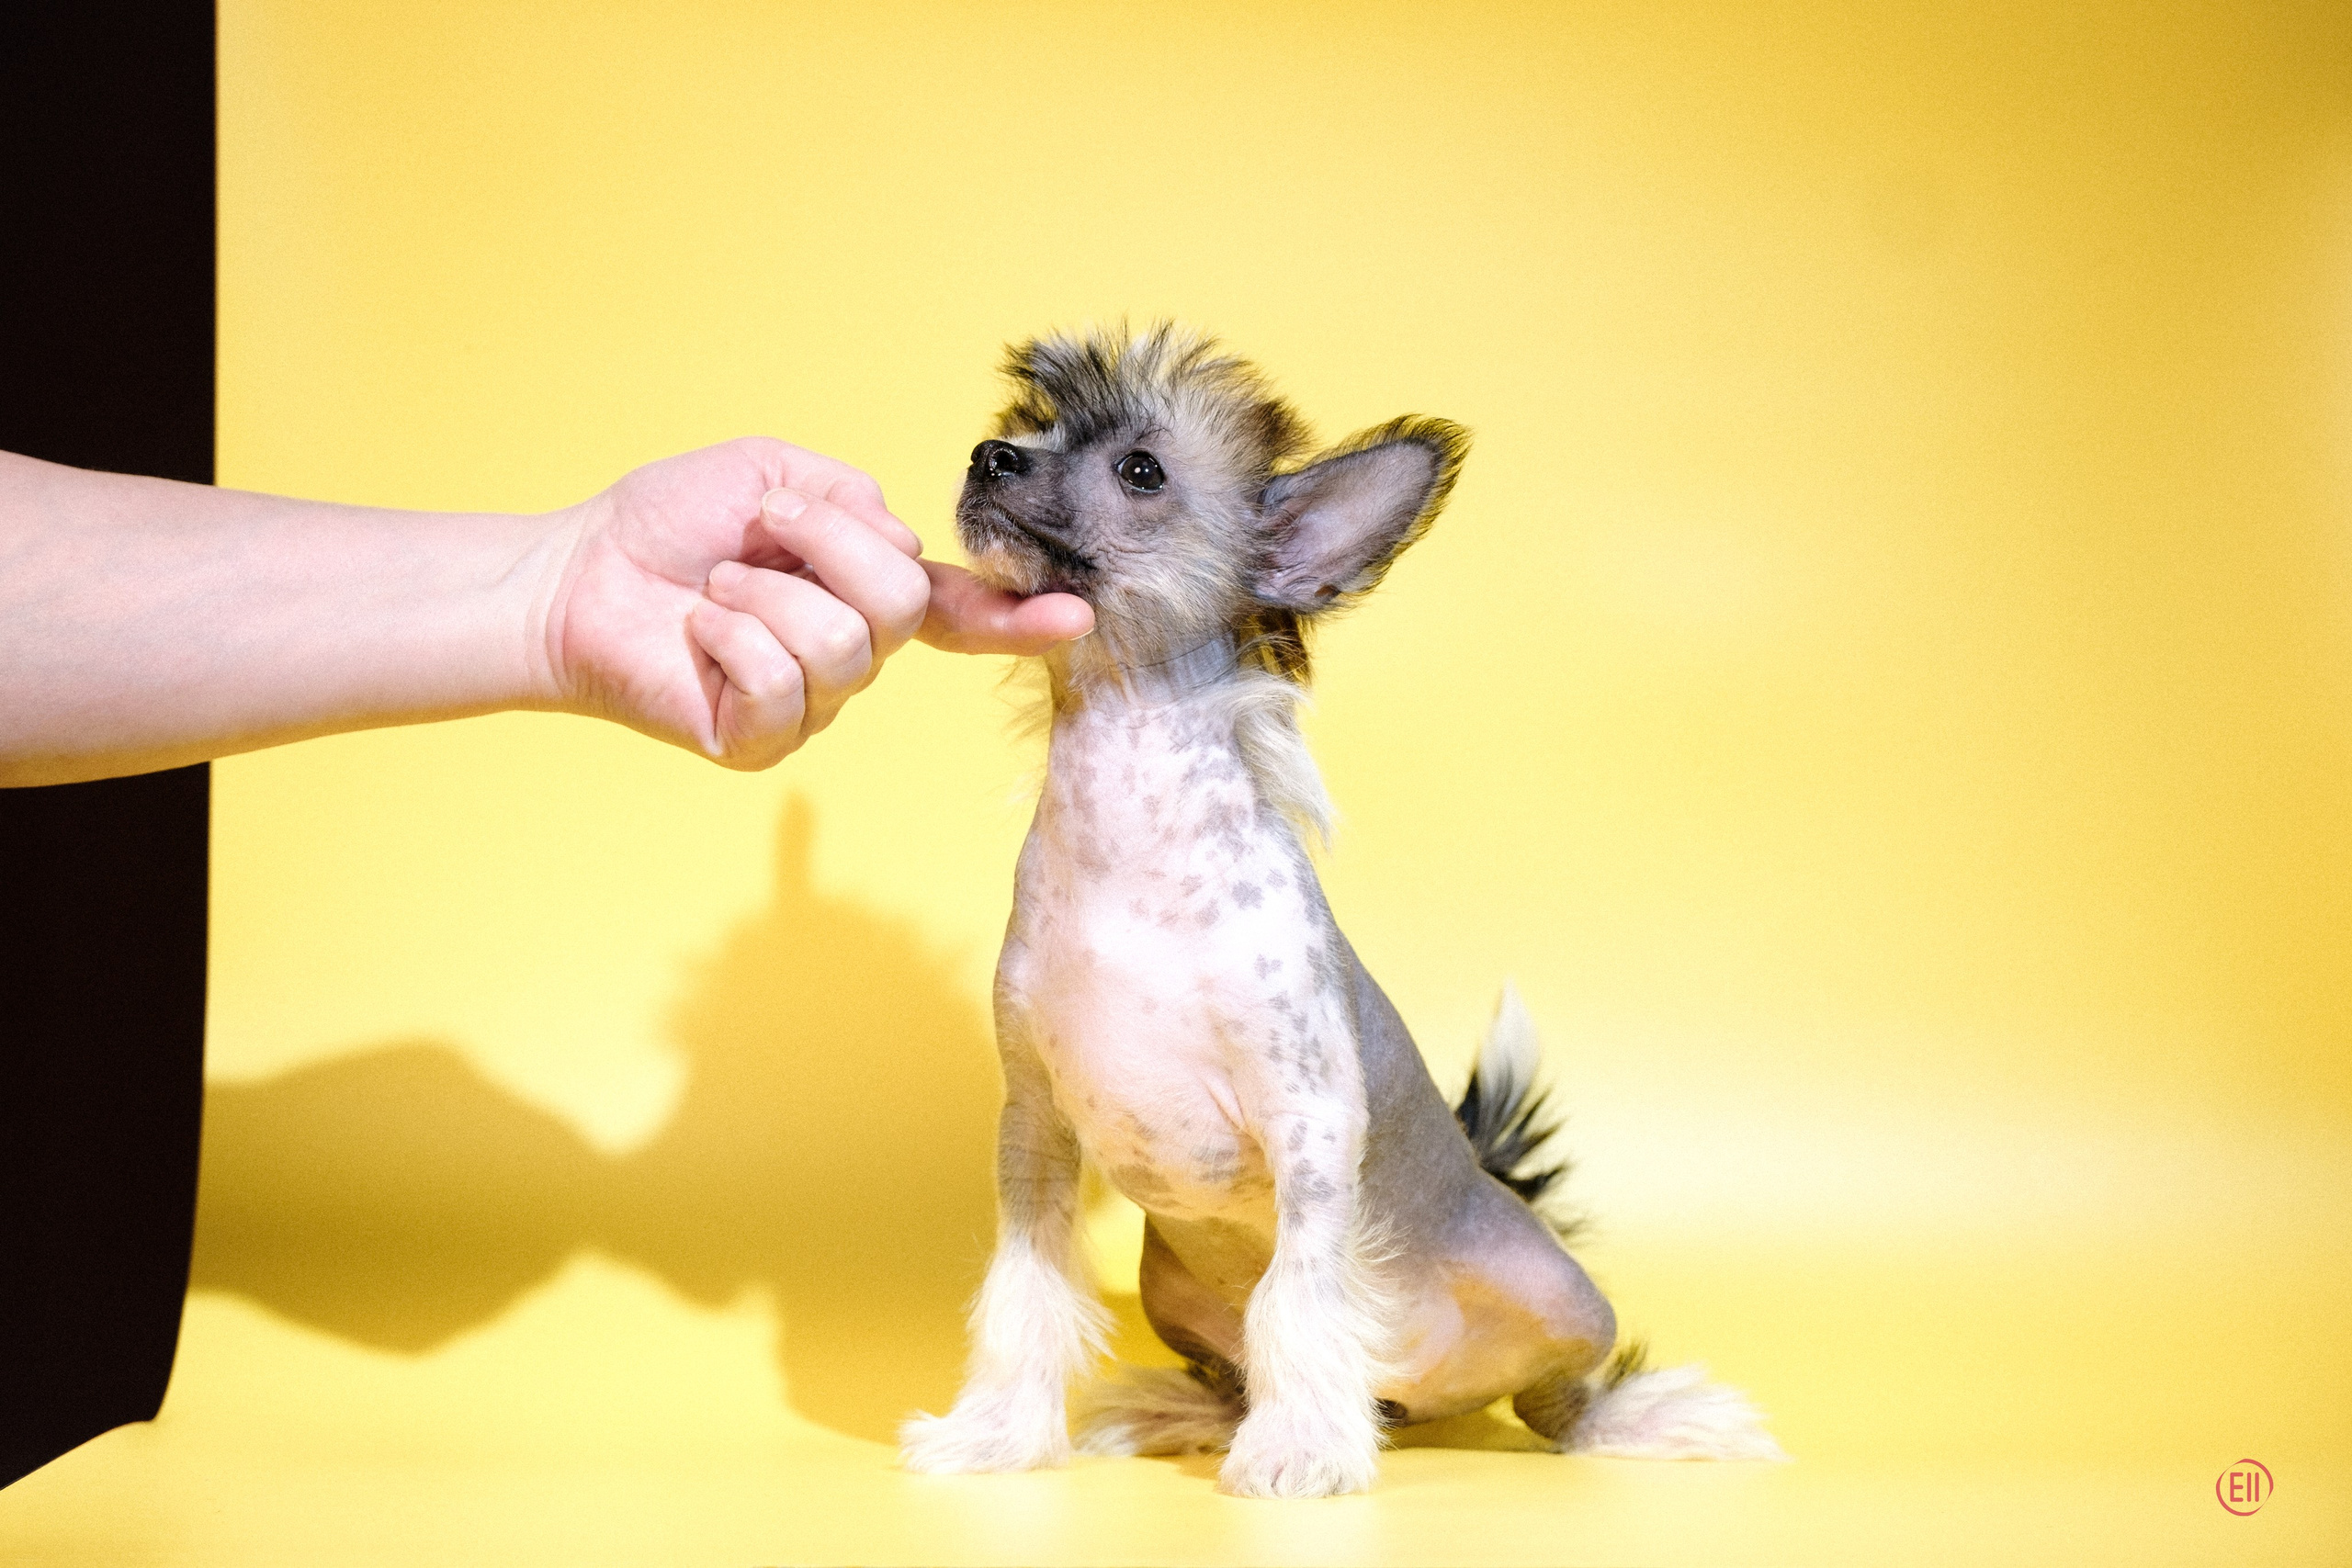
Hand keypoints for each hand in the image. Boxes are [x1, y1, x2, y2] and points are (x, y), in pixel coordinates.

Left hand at [536, 438, 1091, 769]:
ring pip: (843, 643)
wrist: (578, 576)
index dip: (1015, 616)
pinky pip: (778, 684)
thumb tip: (895, 543)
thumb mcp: (771, 472)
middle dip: (828, 544)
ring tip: (715, 588)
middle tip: (761, 531)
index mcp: (864, 592)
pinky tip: (698, 631)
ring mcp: (811, 706)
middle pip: (900, 603)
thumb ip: (849, 495)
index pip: (957, 611)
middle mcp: (853, 655)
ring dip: (763, 590)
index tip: (1075, 615)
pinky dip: (729, 637)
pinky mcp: (760, 741)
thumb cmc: (667, 526)